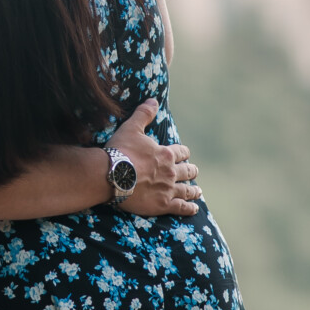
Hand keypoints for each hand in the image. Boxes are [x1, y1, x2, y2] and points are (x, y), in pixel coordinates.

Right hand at [111, 98, 202, 217]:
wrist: (111, 175)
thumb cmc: (120, 151)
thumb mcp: (131, 128)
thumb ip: (144, 114)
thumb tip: (153, 100)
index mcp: (165, 154)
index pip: (181, 152)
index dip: (183, 153)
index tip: (184, 154)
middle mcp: (171, 172)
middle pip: (187, 171)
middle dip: (190, 170)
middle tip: (193, 171)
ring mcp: (168, 189)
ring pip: (187, 190)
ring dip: (193, 190)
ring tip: (198, 191)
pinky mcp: (162, 204)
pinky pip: (181, 207)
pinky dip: (189, 208)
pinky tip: (194, 209)